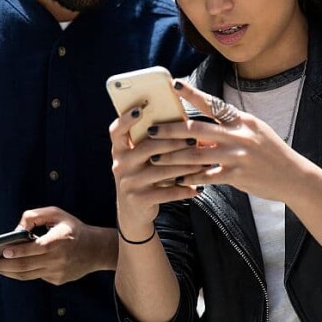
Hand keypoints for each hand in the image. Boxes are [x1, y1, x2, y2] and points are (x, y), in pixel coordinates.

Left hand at [0, 206, 112, 284]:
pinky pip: (35, 276)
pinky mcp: (57, 280)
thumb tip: (16, 229)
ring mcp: (57, 272)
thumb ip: (35, 215)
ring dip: (7, 272)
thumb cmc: (72, 228)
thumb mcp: (57, 214)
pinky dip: (21, 272)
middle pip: (25, 265)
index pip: (35, 248)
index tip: (2, 251)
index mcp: (59, 241)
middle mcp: (58, 259)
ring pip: (27, 275)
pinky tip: (11, 267)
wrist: (95, 249)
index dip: (18, 251)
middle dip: (2, 265)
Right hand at [109, 103, 203, 239]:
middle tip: (195, 139)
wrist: (133, 212)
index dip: (126, 119)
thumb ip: (150, 142)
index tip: (140, 109)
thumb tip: (179, 119)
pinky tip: (198, 187)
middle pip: (148, 148)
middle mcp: (120, 165)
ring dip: (186, 166)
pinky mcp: (139, 199)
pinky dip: (185, 189)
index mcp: (119, 150)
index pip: (116, 131)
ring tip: (204, 162)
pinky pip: (166, 192)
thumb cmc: (143, 176)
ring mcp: (129, 183)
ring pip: (161, 171)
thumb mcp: (139, 159)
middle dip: (174, 143)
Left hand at [146, 80, 310, 201]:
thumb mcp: (253, 132)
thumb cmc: (271, 153)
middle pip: (197, 129)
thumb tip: (198, 130)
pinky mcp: (237, 175)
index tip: (174, 84)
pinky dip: (190, 178)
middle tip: (152, 130)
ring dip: (173, 157)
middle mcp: (239, 135)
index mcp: (242, 120)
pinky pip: (207, 176)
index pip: (212, 103)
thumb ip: (228, 129)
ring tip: (155, 158)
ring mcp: (238, 156)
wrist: (295, 177)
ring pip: (196, 154)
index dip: (192, 94)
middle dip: (171, 130)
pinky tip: (177, 180)